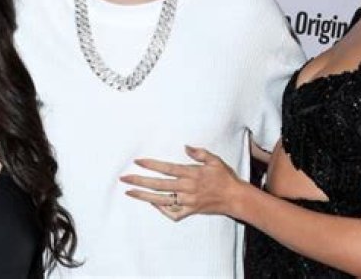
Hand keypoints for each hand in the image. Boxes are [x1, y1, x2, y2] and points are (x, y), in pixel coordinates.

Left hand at [120, 145, 242, 220]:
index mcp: (192, 173)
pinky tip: (153, 203)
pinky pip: (173, 213)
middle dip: (140, 181)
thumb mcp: (214, 160)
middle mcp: (187, 188)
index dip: (151, 165)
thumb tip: (185, 146)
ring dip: (144, 196)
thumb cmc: (225, 177)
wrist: (235, 198)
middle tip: (125, 178)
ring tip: (130, 193)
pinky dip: (162, 210)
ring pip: (162, 200)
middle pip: (159, 185)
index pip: (167, 168)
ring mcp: (188, 201)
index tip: (138, 162)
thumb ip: (199, 153)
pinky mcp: (190, 211)